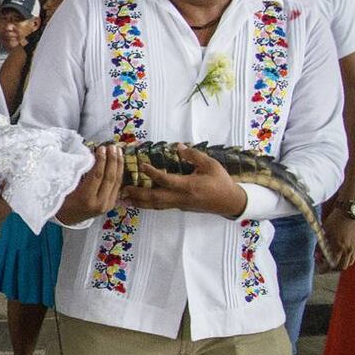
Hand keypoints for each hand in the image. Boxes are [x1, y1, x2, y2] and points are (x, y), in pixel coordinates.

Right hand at [54, 144, 124, 224]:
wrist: (67, 219)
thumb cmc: (62, 201)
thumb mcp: (67, 187)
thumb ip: (79, 173)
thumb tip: (90, 155)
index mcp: (87, 199)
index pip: (97, 176)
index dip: (101, 160)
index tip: (101, 148)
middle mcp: (100, 203)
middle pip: (110, 178)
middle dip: (112, 160)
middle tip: (113, 147)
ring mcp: (107, 205)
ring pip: (117, 182)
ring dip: (118, 165)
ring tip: (118, 151)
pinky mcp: (111, 204)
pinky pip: (117, 186)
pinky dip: (119, 173)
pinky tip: (119, 163)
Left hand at [120, 143, 247, 216]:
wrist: (230, 202)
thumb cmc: (221, 181)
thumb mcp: (211, 165)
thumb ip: (194, 155)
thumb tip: (177, 146)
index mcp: (189, 186)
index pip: (167, 180)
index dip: (153, 174)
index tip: (141, 166)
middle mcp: (182, 197)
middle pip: (156, 198)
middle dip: (139, 194)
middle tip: (123, 189)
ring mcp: (180, 205)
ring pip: (157, 205)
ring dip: (140, 202)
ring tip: (124, 199)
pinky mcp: (180, 207)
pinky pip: (161, 207)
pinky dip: (148, 205)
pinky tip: (139, 202)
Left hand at [322, 207, 354, 270]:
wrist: (350, 211)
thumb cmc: (335, 219)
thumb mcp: (325, 230)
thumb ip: (322, 243)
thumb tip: (317, 253)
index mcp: (339, 246)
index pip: (332, 264)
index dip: (325, 268)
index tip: (320, 270)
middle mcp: (348, 249)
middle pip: (342, 266)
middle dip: (333, 269)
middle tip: (327, 267)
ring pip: (350, 262)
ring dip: (342, 264)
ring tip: (335, 261)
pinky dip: (349, 258)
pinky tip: (344, 255)